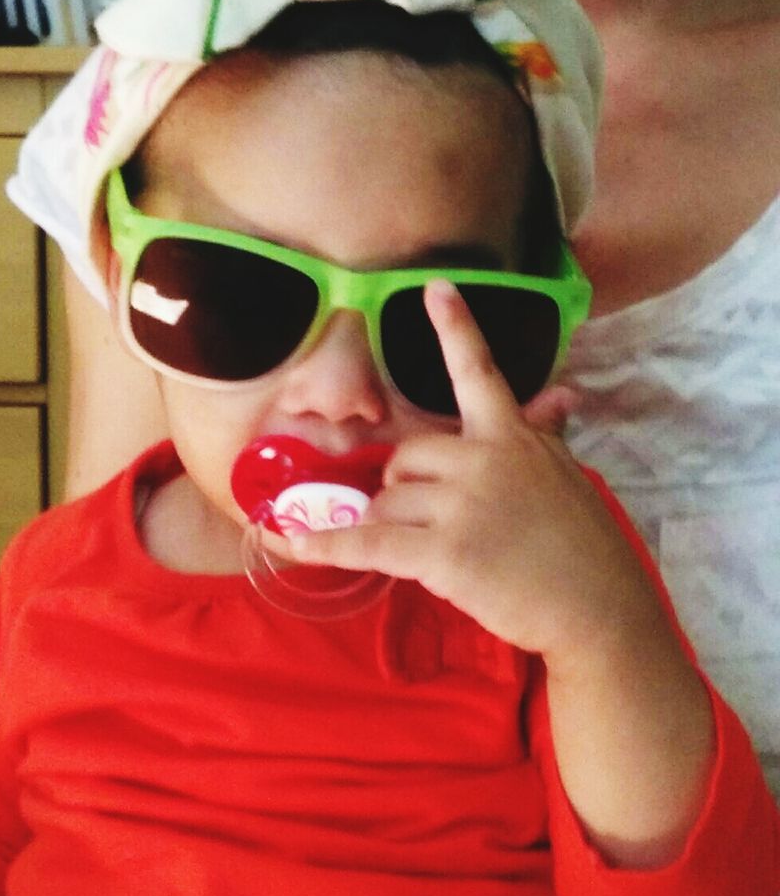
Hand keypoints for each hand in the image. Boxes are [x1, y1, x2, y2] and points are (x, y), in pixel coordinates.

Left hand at [291, 280, 662, 667]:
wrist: (597, 607)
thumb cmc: (583, 546)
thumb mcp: (564, 475)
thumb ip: (543, 433)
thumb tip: (561, 394)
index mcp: (511, 437)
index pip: (478, 373)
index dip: (455, 329)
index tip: (435, 287)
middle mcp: (483, 459)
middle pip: (405, 456)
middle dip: (403, 488)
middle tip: (428, 520)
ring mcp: (462, 505)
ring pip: (387, 501)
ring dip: (391, 527)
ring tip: (428, 553)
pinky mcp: (443, 552)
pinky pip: (370, 542)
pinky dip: (330, 546)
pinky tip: (300, 543)